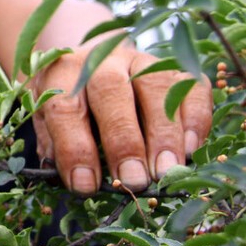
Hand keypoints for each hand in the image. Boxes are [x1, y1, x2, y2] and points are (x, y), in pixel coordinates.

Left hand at [35, 43, 211, 193]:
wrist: (92, 66)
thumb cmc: (70, 107)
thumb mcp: (50, 124)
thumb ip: (57, 148)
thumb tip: (79, 180)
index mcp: (61, 74)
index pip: (65, 107)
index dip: (75, 148)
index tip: (87, 185)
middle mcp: (101, 60)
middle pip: (111, 90)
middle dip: (124, 141)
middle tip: (135, 180)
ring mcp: (140, 60)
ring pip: (155, 85)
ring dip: (163, 132)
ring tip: (166, 171)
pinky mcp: (173, 67)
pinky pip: (191, 87)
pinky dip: (194, 118)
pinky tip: (190, 150)